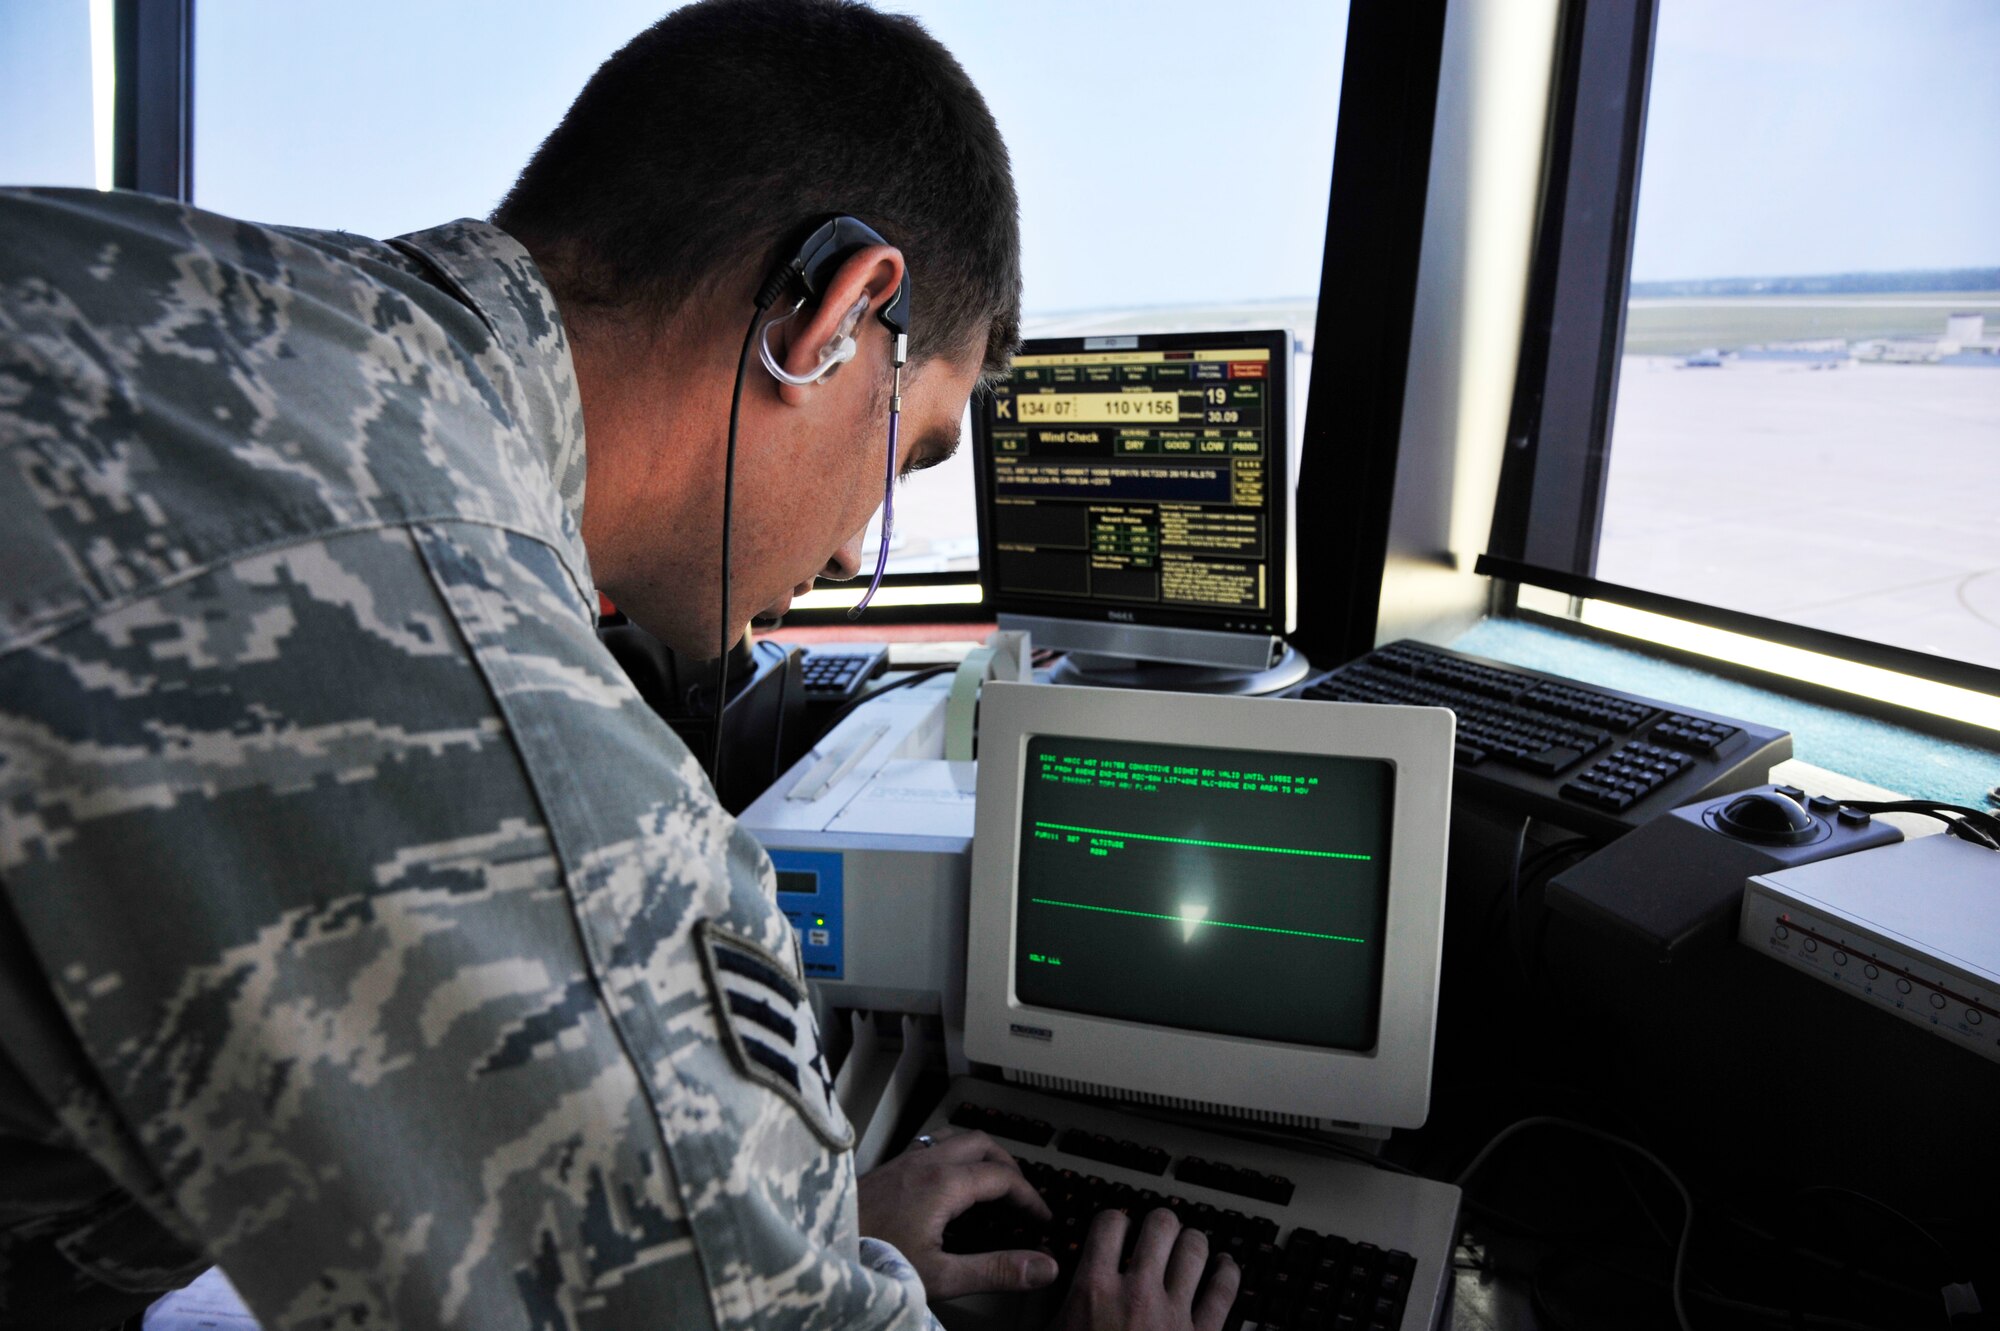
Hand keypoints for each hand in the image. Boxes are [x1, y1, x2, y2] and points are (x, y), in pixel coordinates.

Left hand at [857, 1128, 1058, 1300]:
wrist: (820, 1251)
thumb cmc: (872, 1262)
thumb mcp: (941, 1276)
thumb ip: (996, 1270)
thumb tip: (1042, 1267)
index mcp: (943, 1184)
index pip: (1003, 1177)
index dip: (1030, 1196)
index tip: (1041, 1217)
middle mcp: (924, 1162)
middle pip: (982, 1143)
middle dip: (1009, 1165)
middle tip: (1021, 1195)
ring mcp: (903, 1161)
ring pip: (955, 1137)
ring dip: (980, 1153)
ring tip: (991, 1179)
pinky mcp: (887, 1168)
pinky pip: (930, 1143)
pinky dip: (954, 1153)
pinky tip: (947, 1179)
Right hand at [1051, 1208, 1239, 1330]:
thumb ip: (1046, 1306)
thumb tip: (1043, 1276)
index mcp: (1094, 1291)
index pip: (1110, 1223)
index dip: (1114, 1220)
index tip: (1116, 1226)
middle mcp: (1138, 1294)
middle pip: (1160, 1226)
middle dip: (1158, 1223)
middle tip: (1155, 1230)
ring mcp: (1174, 1315)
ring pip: (1195, 1250)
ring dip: (1191, 1242)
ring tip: (1187, 1242)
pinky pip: (1224, 1292)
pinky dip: (1227, 1273)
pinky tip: (1225, 1267)